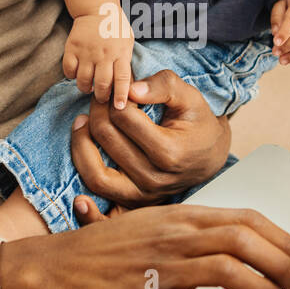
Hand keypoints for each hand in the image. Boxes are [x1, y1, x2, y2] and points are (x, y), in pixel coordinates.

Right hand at [0, 203, 289, 288]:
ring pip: (228, 272)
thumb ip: (194, 232)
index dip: (283, 239)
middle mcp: (175, 237)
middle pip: (245, 241)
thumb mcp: (153, 226)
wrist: (54, 267)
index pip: (246, 219)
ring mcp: (161, 268)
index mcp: (180, 216)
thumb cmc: (103, 250)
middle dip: (283, 264)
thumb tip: (238, 244)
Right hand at [62, 3, 134, 106]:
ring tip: (89, 88)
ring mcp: (87, 51)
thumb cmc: (116, 28)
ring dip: (86, 89)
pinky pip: (69, 70)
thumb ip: (125, 61)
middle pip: (102, 84)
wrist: (97, 7)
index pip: (122, 79)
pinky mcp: (72, 48)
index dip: (121, 95)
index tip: (120, 107)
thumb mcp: (128, 42)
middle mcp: (104, 53)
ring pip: (84, 80)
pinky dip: (72, 77)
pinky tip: (77, 75)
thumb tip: (126, 86)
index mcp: (121, 52)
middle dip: (102, 97)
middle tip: (102, 99)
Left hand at [70, 69, 230, 206]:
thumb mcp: (189, 97)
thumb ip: (163, 86)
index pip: (124, 118)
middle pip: (107, 139)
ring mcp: (143, 194)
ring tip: (82, 121)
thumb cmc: (197, 123)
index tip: (116, 87)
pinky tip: (80, 158)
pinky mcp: (133, 202)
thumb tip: (130, 89)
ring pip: (95, 173)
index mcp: (170, 152)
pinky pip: (99, 193)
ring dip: (81, 143)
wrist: (209, 156)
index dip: (114, 97)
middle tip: (99, 98)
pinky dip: (84, 180)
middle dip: (97, 111)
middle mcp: (155, 178)